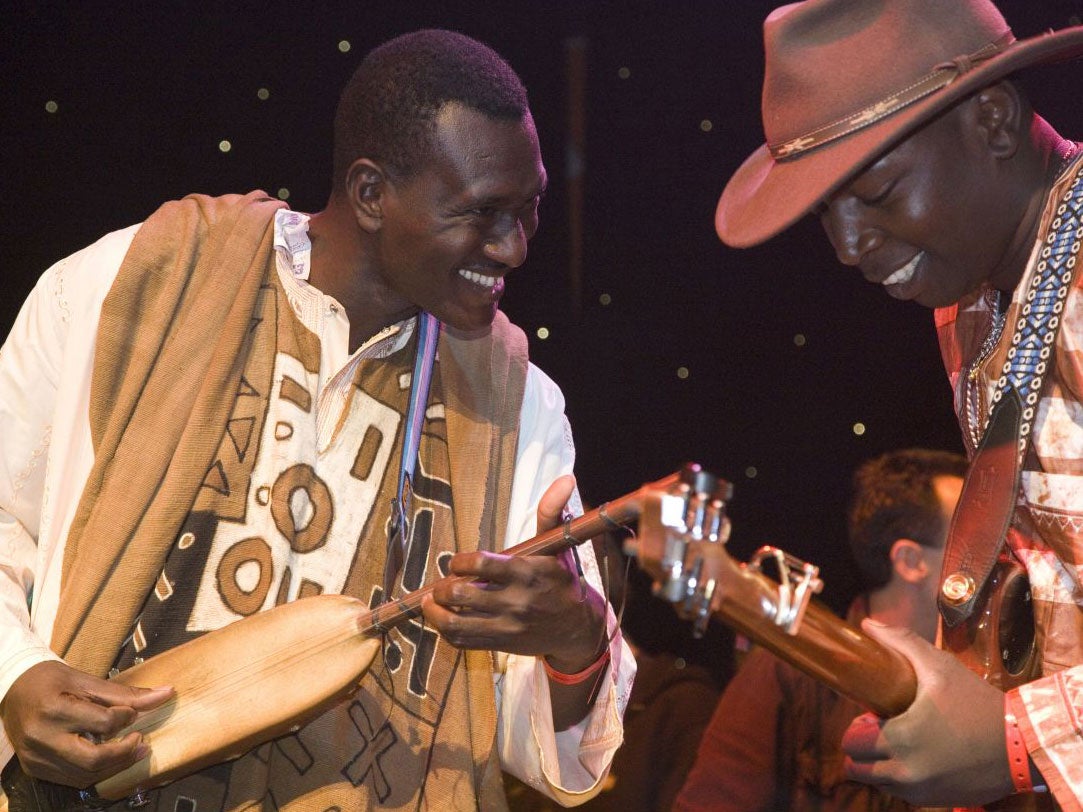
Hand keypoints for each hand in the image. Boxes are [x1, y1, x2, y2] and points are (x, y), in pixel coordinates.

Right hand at [0, 660, 172, 787]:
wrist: (14, 689)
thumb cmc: (52, 681)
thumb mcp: (87, 680)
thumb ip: (126, 693)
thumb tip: (166, 693)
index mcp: (55, 709)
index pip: (103, 722)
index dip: (126, 717)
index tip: (133, 713)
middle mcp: (42, 738)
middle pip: (93, 759)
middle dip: (123, 753)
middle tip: (140, 740)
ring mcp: (36, 757)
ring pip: (84, 775)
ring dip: (114, 766)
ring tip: (132, 750)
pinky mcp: (34, 768)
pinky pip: (71, 778)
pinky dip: (94, 771)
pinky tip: (109, 759)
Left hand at [421, 474, 605, 667]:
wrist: (577, 627)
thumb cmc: (563, 581)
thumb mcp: (559, 546)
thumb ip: (551, 512)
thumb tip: (565, 478)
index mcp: (526, 573)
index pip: (480, 565)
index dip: (459, 561)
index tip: (458, 562)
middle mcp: (514, 601)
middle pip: (461, 594)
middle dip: (443, 587)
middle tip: (443, 583)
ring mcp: (506, 626)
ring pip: (456, 622)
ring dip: (435, 611)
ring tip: (432, 602)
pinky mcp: (500, 645)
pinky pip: (462, 641)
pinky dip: (445, 630)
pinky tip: (443, 618)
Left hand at [841, 618, 1013, 806]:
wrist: (1022, 744)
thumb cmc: (977, 703)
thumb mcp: (940, 667)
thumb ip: (901, 643)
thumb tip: (868, 624)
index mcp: (900, 739)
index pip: (851, 743)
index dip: (858, 726)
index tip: (873, 715)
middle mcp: (906, 773)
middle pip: (857, 767)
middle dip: (863, 747)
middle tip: (883, 728)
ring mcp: (921, 792)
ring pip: (877, 782)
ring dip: (879, 765)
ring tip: (901, 742)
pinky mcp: (936, 802)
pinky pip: (901, 794)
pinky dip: (901, 779)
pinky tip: (918, 757)